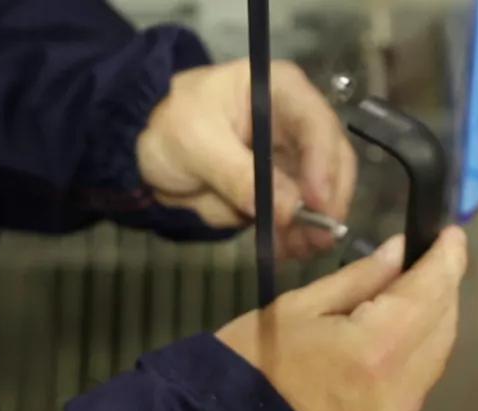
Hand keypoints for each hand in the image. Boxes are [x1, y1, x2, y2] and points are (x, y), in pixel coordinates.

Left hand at [137, 59, 355, 258]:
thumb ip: (240, 176)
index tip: (318, 205)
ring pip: (319, 194)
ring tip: (299, 252)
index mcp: (280, 90)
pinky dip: (293, 234)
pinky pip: (296, 214)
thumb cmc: (170, 126)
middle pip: (331, 161)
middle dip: (327, 202)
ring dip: (313, 225)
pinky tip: (283, 252)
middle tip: (318, 239)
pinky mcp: (281, 188)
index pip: (317, 124)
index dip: (324, 165)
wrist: (146, 147)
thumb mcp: (197, 145)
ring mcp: (291, 157)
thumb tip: (289, 209)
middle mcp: (296, 121)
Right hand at [216, 226, 468, 410]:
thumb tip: (399, 252)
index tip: (451, 234)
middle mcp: (399, 391)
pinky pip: (414, 391)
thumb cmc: (250, 365)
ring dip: (431, 324)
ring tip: (414, 294)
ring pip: (434, 361)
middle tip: (432, 258)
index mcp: (375, 350)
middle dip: (443, 289)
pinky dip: (413, 359)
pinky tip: (396, 340)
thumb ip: (358, 280)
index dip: (447, 259)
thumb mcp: (297, 308)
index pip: (431, 293)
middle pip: (443, 328)